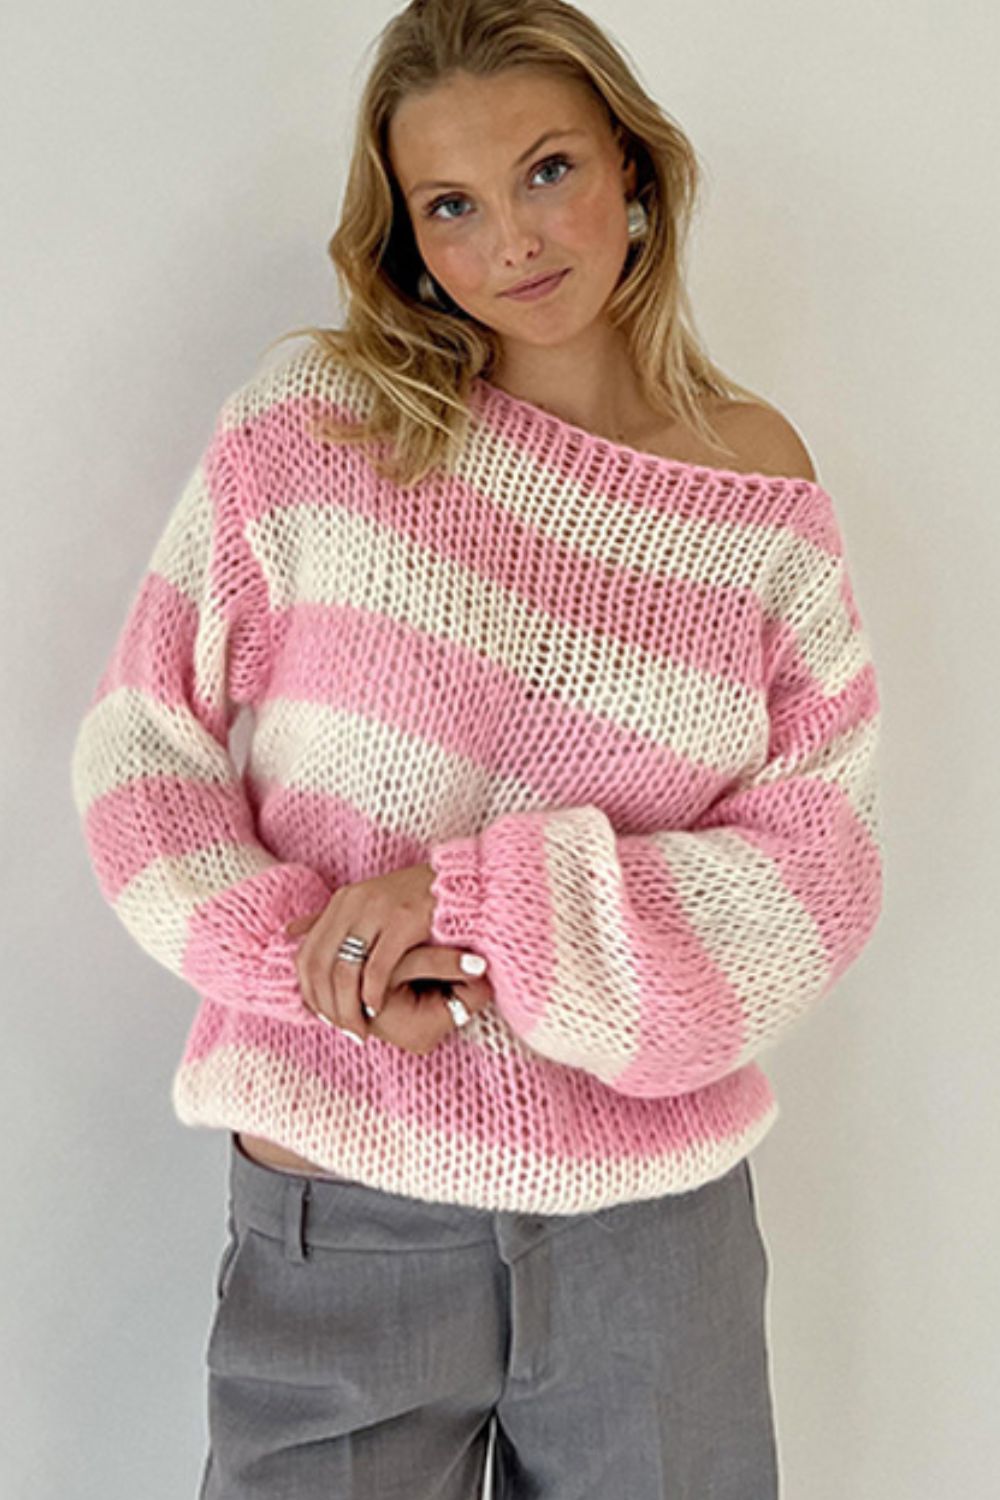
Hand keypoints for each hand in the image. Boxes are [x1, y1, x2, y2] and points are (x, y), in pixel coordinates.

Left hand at [284, 863, 488, 1041]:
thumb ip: (329, 919)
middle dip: (327, 1005)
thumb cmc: (415, 901)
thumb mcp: (365, 905)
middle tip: (342, 1028)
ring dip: (348, 1007)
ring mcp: (378, 910)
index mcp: (342, 902)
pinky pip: (377, 968)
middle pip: (320, 965)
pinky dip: (372, 994)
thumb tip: (289, 932)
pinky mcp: (405, 921)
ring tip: (359, 1027)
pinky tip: (376, 1008)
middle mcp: (354, 903)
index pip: (307, 955)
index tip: (322, 1016)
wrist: (463, 884)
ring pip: (344, 970)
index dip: (309, 991)